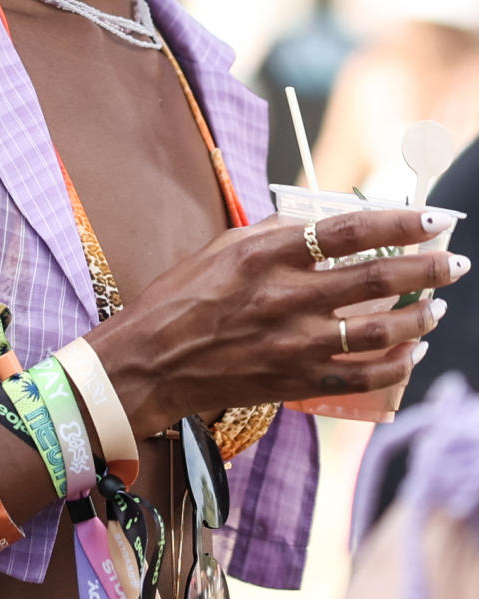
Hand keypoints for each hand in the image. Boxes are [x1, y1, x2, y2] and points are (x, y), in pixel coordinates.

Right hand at [87, 207, 467, 437]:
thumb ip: (272, 235)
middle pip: (375, 280)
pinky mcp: (294, 380)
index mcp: (266, 254)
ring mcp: (292, 343)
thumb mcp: (221, 249)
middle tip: (455, 262)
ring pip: (378, 332)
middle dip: (426, 269)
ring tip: (437, 306)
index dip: (397, 224)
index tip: (432, 218)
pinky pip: (361, 376)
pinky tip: (412, 350)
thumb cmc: (181, 298)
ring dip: (419, 318)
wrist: (151, 361)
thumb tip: (321, 224)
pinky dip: (396, 364)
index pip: (347, 232)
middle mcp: (284, 296)